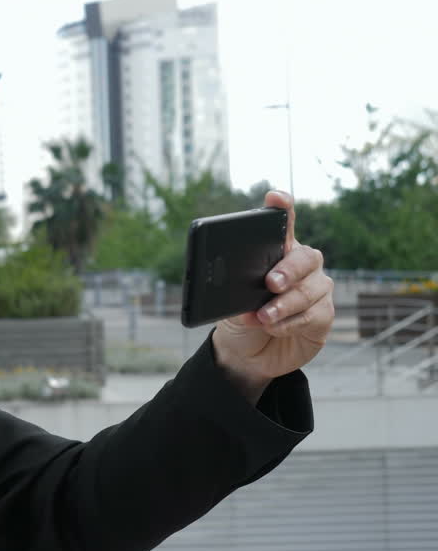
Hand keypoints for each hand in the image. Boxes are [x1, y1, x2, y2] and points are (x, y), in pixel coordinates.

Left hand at [211, 191, 334, 403]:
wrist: (245, 354)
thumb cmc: (238, 318)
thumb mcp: (228, 301)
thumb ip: (236, 289)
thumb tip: (241, 291)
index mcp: (275, 253)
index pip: (282, 224)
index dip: (282, 209)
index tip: (275, 197)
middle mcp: (301, 266)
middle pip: (306, 257)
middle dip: (288, 270)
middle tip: (270, 283)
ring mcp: (316, 289)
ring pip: (310, 290)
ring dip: (283, 305)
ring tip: (262, 317)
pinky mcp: (323, 316)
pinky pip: (313, 315)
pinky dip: (289, 323)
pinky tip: (273, 328)